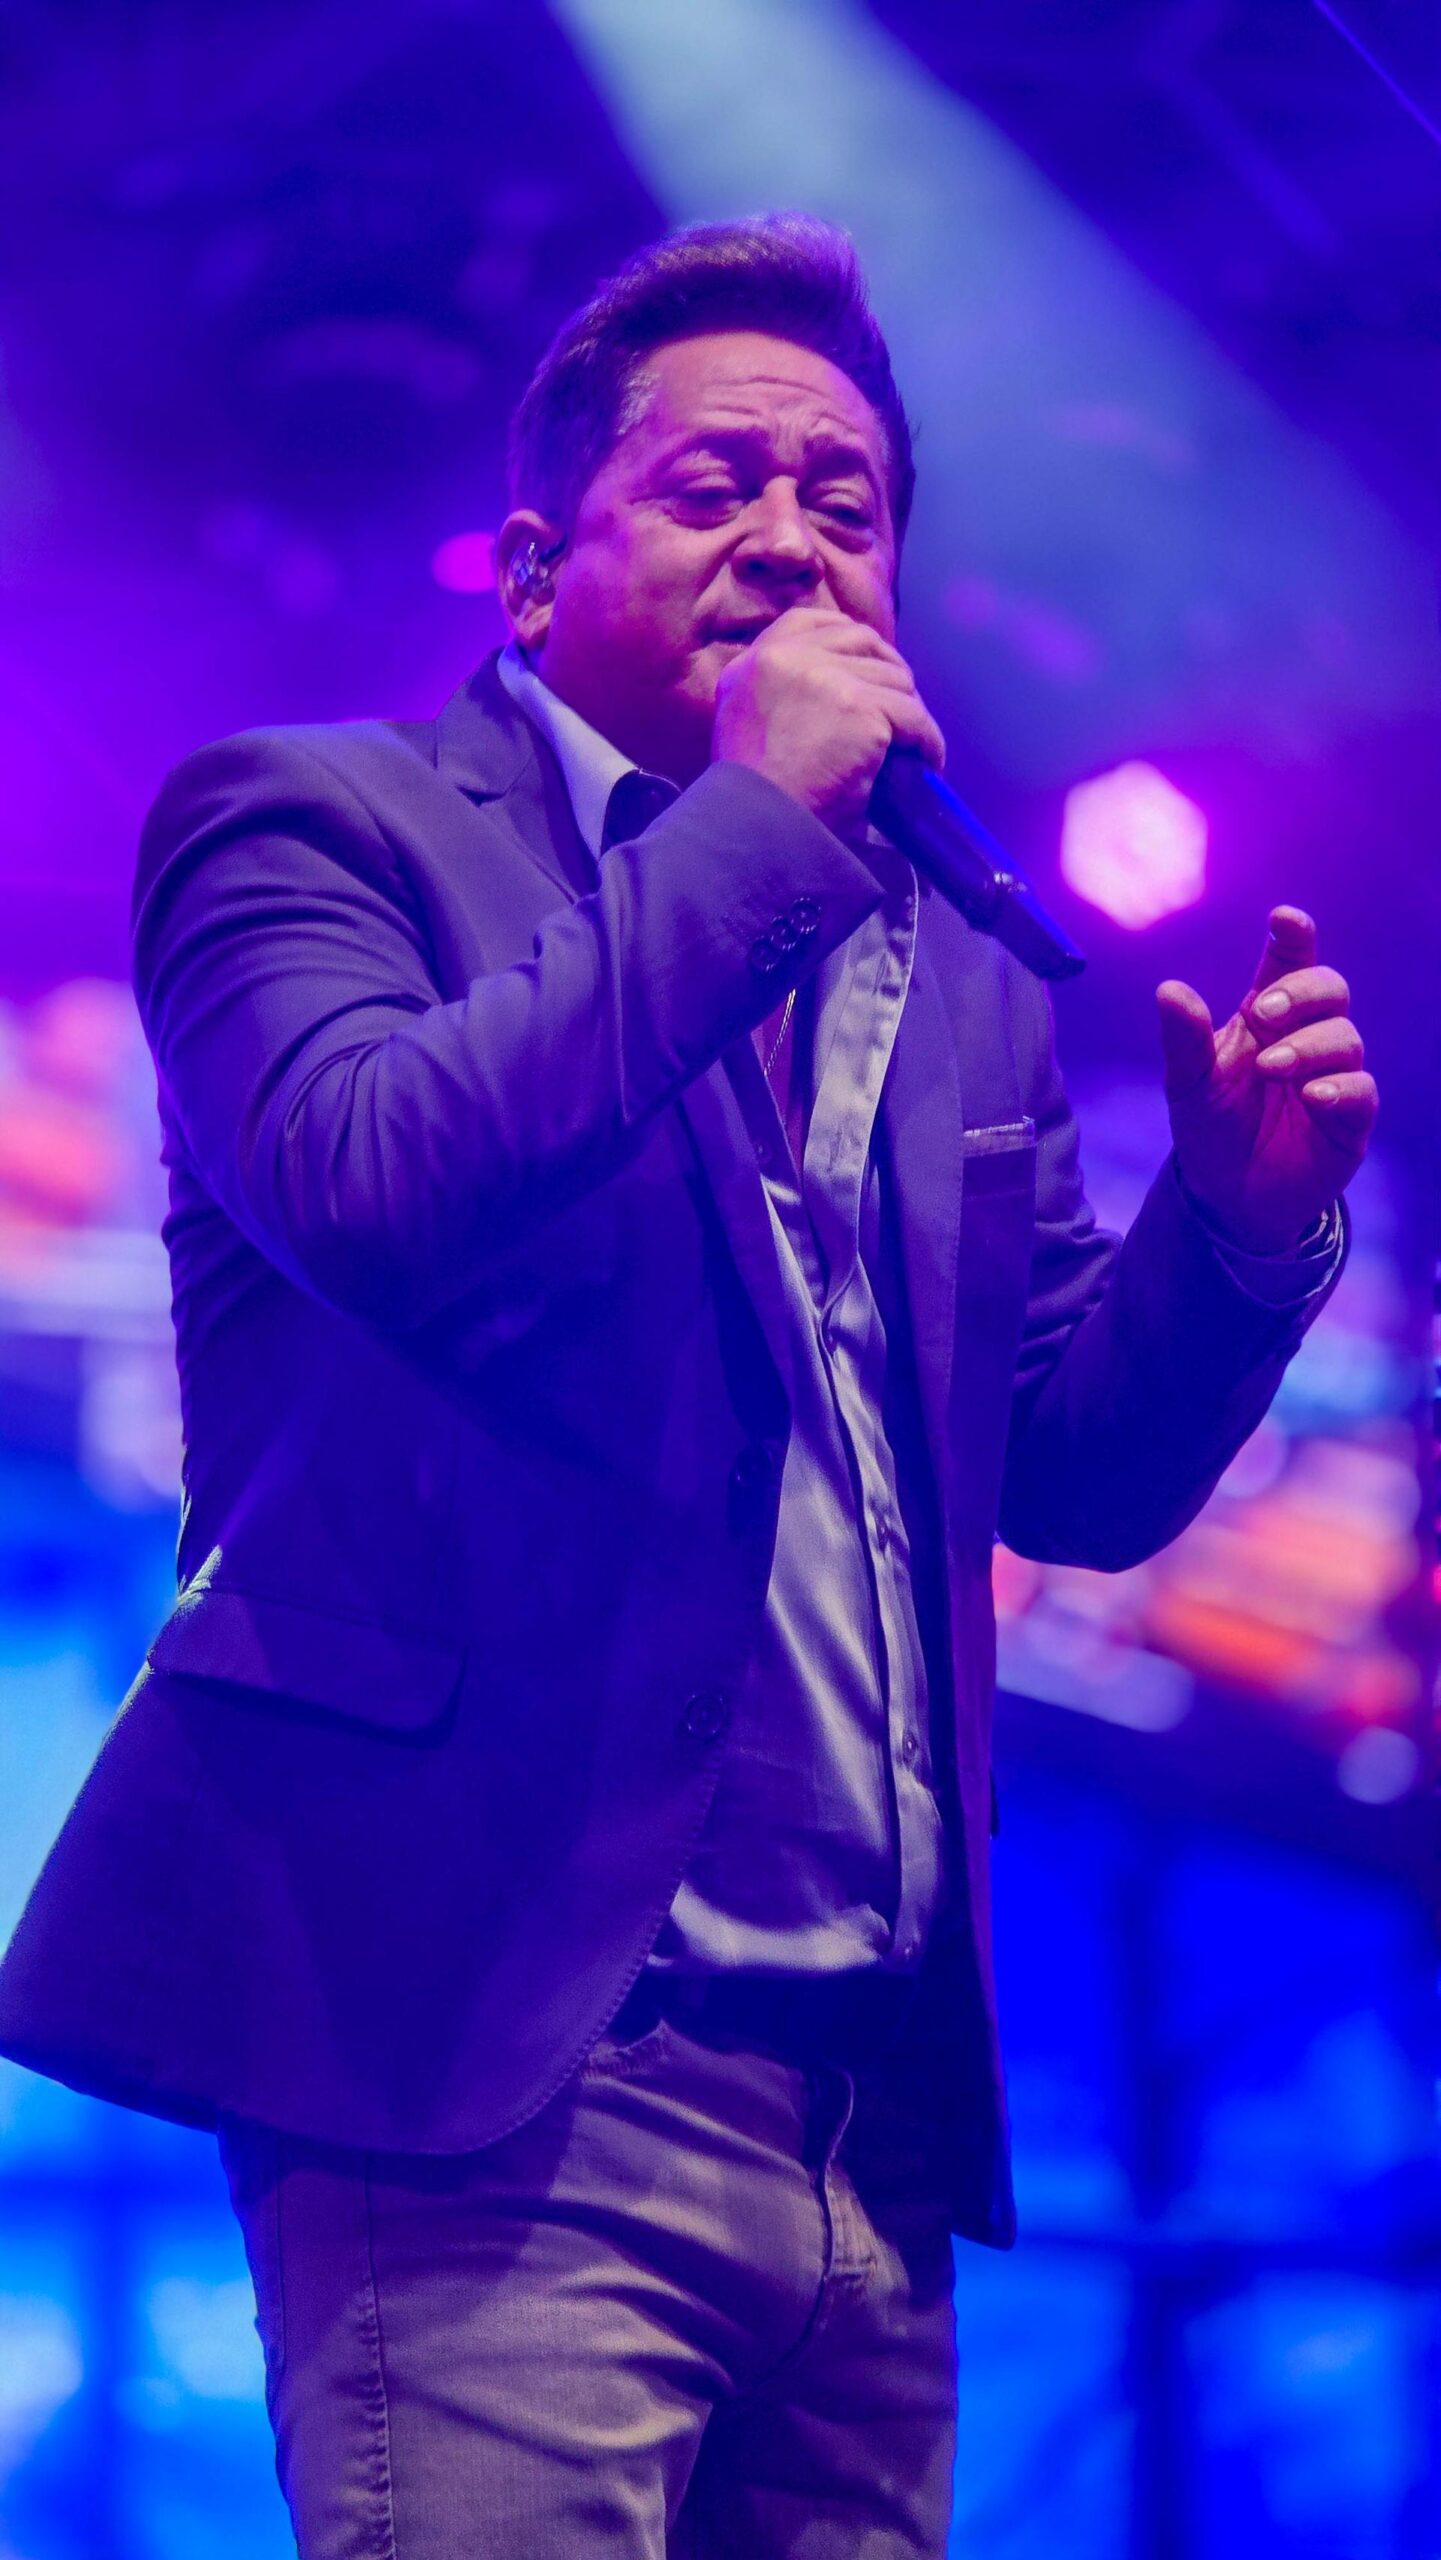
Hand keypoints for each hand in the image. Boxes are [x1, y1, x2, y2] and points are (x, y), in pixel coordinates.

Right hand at [710, 605, 944, 838]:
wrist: (762, 830)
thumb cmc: (760, 799)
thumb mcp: (749, 727)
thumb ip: (781, 695)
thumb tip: (838, 685)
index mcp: (754, 664)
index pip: (811, 622)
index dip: (849, 637)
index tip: (871, 662)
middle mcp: (784, 660)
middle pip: (861, 642)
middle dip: (889, 672)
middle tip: (902, 710)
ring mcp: (823, 678)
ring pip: (893, 679)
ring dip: (909, 713)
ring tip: (913, 745)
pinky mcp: (858, 706)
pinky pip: (912, 716)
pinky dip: (927, 741)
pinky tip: (927, 760)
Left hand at [1156, 906, 1376, 1253]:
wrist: (1227, 1197)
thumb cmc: (1211, 1128)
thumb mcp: (1189, 1083)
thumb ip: (1184, 1039)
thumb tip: (1168, 990)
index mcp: (1267, 1017)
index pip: (1289, 963)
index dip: (1293, 938)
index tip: (1284, 919)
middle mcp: (1306, 1037)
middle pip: (1329, 989)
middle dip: (1302, 993)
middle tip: (1263, 1013)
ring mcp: (1333, 1076)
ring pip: (1345, 1038)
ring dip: (1308, 1047)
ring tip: (1271, 1068)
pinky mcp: (1350, 1120)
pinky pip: (1360, 1091)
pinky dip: (1338, 1088)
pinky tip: (1310, 1096)